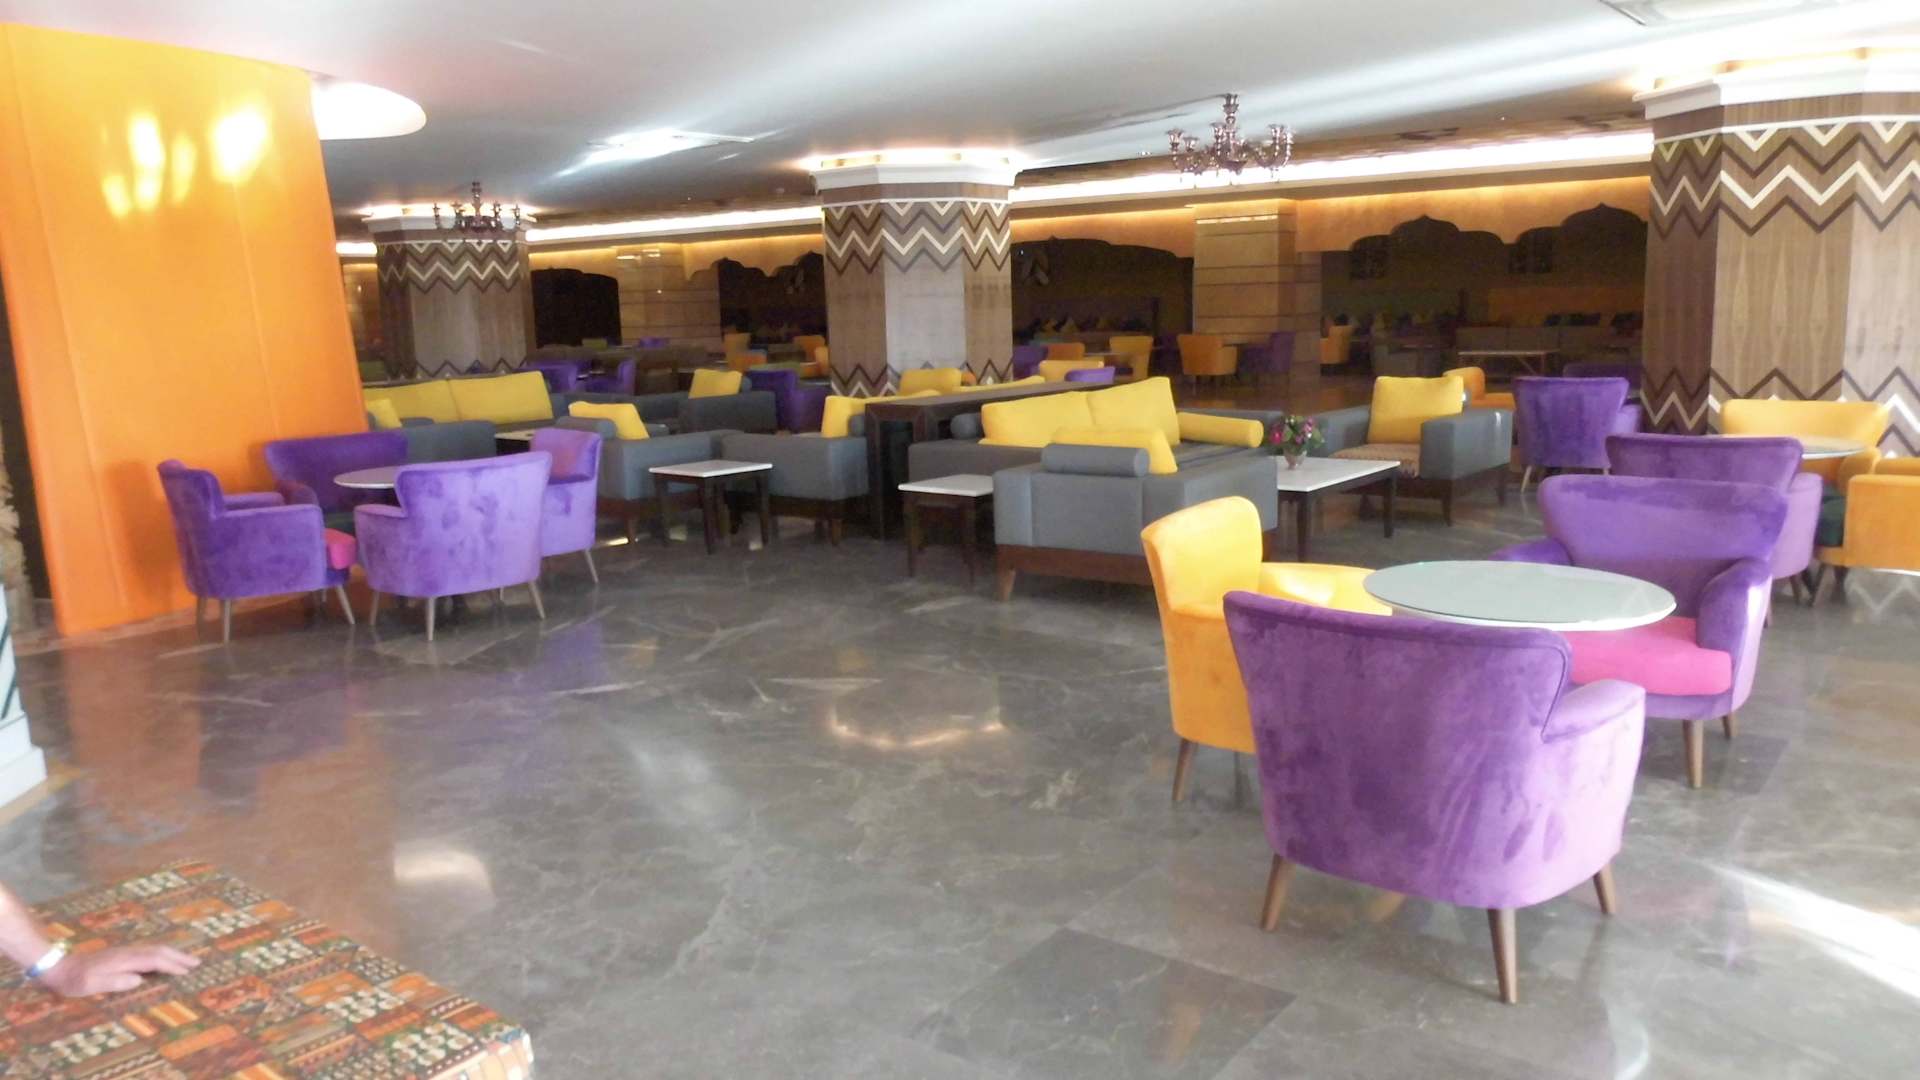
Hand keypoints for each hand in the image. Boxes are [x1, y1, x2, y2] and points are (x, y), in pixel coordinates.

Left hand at [39, 944, 199, 996]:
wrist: (59, 966)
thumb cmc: (74, 980)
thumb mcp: (91, 985)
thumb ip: (115, 981)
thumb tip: (139, 980)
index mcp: (124, 961)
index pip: (154, 960)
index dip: (172, 965)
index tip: (188, 971)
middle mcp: (127, 953)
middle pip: (159, 951)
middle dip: (179, 956)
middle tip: (198, 962)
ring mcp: (124, 952)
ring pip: (154, 949)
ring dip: (173, 953)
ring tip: (187, 960)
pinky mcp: (121, 954)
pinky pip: (148, 952)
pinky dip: (162, 954)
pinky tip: (164, 960)